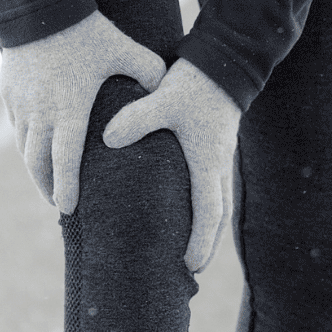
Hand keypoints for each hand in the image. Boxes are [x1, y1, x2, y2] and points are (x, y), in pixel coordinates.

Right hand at [0, 11, 166, 213]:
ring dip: (35, 168)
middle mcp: (40, 112)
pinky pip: (15, 126)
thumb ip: (148, 71)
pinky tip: (35, 147)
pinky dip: (25, 143)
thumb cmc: (86, 31)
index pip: (65, 160)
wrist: (40, 6)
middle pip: (38, 163)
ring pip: (24, 147)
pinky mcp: (8, 92)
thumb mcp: (123, 49)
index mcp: (69, 109)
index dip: (66, 188)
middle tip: (60, 204)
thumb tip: (167, 89)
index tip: (69, 209)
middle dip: (48, 187)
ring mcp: (20, 104)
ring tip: (48, 182)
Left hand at [102, 58, 241, 272]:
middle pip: (220, 216)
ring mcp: (219, 157)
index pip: (209, 211)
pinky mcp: (215, 148)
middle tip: (192, 269)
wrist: (224, 62)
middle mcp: (217, 164)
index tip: (190, 264)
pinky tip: (190, 210)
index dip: (201, 240)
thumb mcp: (163, 98)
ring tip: (194, 249)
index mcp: (206, 160)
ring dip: (209, 229)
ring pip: (220, 202)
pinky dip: (206, 207)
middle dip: (208, 244)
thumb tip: (107, 138)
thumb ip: (137, 118)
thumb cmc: (194, 83)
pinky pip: (214, 186)